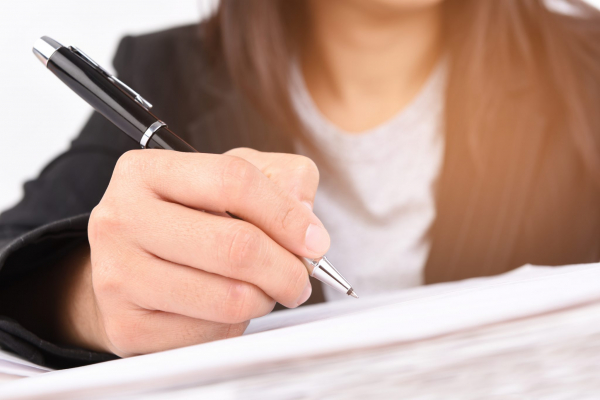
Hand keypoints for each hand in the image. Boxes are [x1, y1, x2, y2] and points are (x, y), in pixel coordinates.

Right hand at [62, 148, 328, 356]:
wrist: (126, 264)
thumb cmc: (185, 218)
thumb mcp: (228, 177)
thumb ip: (279, 178)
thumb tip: (306, 220)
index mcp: (147, 171)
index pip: (233, 181)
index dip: (287, 214)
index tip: (315, 240)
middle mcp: (121, 219)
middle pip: (235, 246)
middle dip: (287, 269)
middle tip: (300, 278)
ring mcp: (116, 275)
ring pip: (228, 298)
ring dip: (264, 299)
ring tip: (263, 289)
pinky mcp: (125, 325)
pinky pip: (209, 335)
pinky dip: (234, 326)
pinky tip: (226, 309)